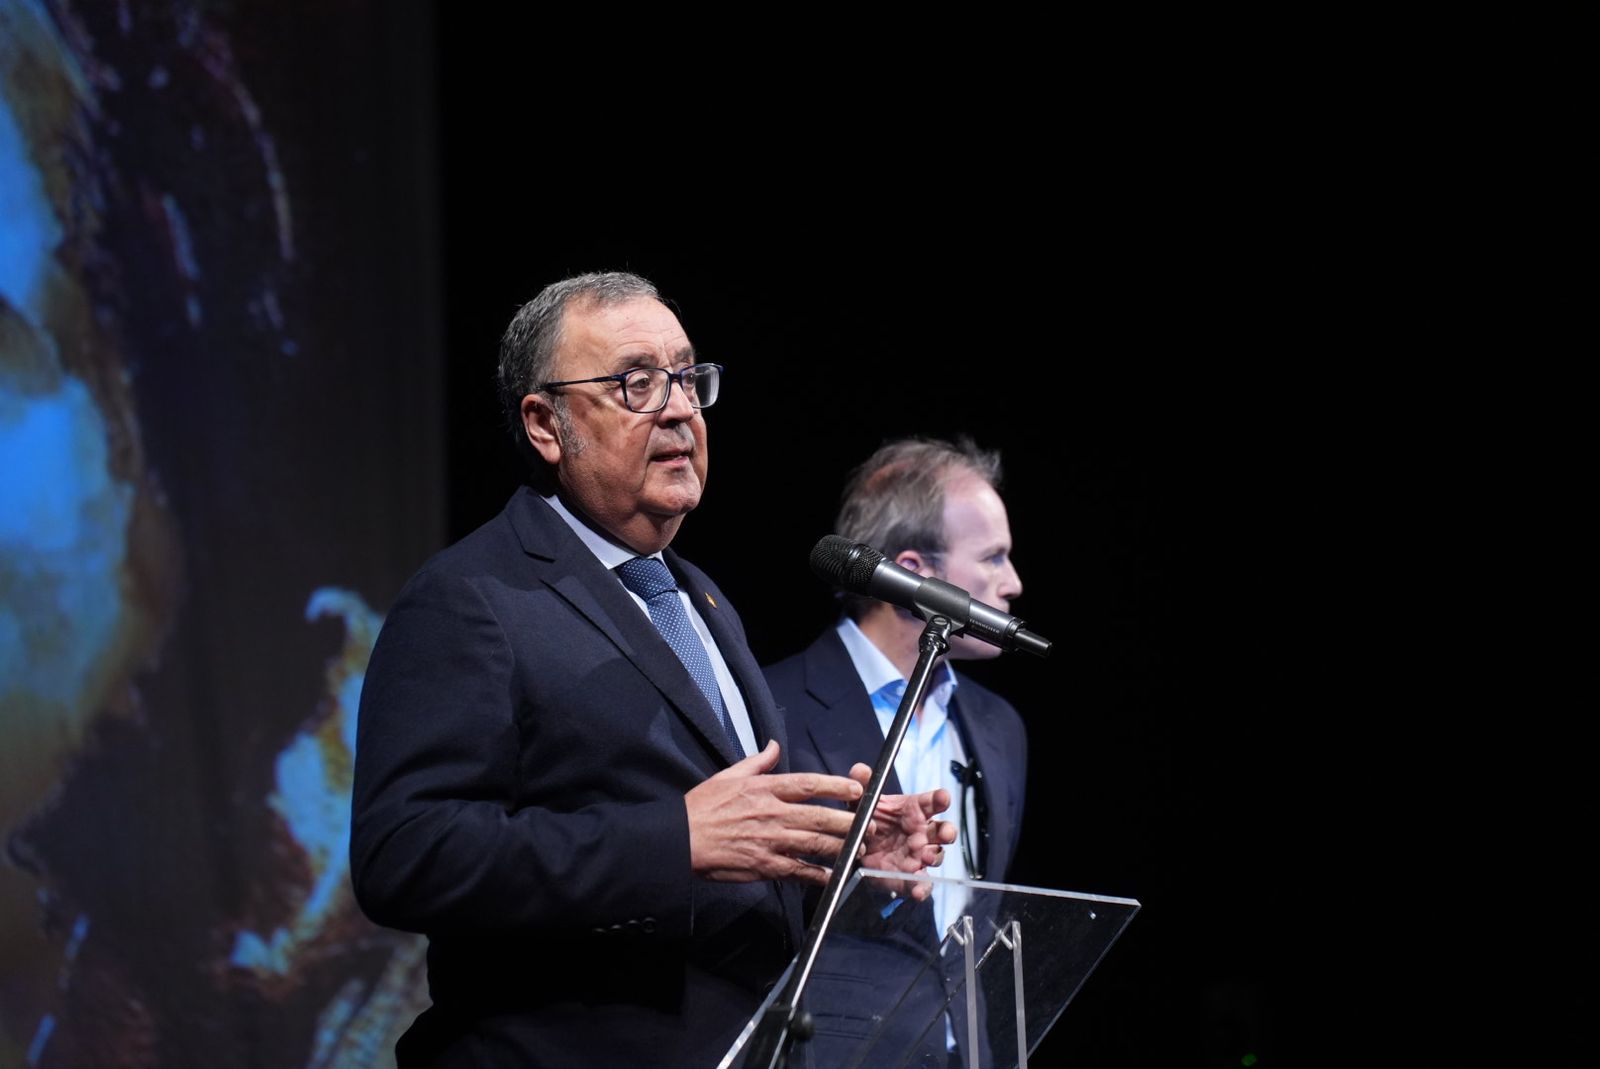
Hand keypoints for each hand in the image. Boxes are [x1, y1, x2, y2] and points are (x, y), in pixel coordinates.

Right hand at [685, 741, 865, 885]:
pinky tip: (833, 876)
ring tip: (859, 849)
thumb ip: (756, 762)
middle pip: (821, 817)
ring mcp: (771, 841)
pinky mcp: (765, 866)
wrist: (680, 840)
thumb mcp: (728, 775)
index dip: (836, 786)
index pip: (808, 784)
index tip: (856, 789)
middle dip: (850, 821)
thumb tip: (774, 746)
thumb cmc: (702, 807)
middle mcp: (773, 813)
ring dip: (842, 848)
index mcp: (765, 789)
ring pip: (816, 845)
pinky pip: (799, 871)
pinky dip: (818, 874)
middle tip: (870, 824)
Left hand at [850, 762, 957, 901]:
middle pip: (943, 829)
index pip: (933, 801)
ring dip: (934, 855)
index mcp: (914, 810)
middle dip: (947, 831)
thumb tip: (860, 769)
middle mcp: (922, 832)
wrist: (858, 850)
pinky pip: (923, 883)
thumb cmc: (869, 821)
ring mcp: (919, 855)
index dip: (940, 798)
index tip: (943, 797)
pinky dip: (923, 888)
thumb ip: (863, 787)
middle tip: (943, 833)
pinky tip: (918, 890)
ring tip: (925, 856)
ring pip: (937, 855)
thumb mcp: (862, 803)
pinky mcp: (911, 876)